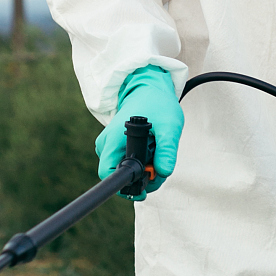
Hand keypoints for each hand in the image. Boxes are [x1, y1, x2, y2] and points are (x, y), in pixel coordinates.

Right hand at [95, 66, 183, 197]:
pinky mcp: (117, 148)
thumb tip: (165, 172)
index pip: (109, 174)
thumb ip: (167, 150)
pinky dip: (145, 163)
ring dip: (147, 170)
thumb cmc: (157, 104)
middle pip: (122, 177)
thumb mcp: (168, 126)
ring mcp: (111, 147)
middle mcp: (107, 145)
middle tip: (161, 165)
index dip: (126, 186)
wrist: (150, 89)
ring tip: (158, 151)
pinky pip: (129, 164)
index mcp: (113, 140)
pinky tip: (153, 150)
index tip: (144, 186)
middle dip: (144, 178)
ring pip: (127, 172)